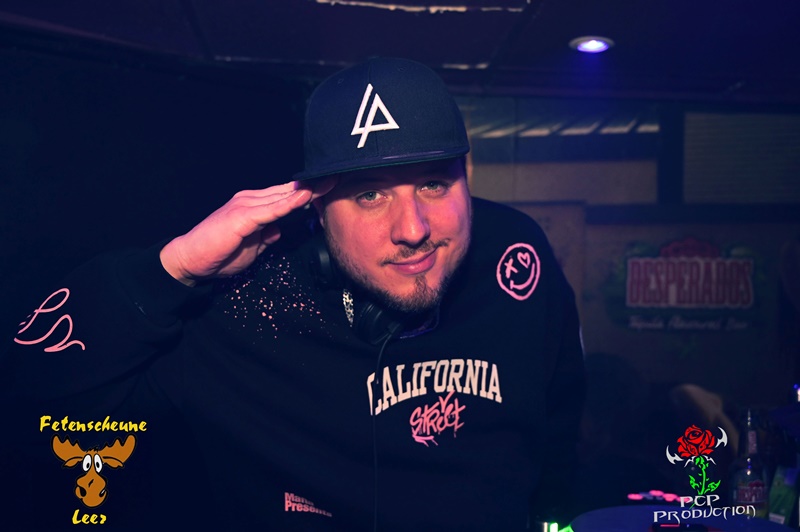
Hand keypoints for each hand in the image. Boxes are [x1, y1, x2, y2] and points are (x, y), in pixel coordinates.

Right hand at [160, 178, 335, 285]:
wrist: (190, 260)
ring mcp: (244, 206)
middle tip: (336, 178)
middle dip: (313, 186)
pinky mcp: (240, 217)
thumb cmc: (218, 253)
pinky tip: (303, 198)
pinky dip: (287, 204)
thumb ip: (264, 236)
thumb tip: (278, 231)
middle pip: (287, 191)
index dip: (307, 192)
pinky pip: (269, 210)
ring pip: (281, 197)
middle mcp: (250, 201)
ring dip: (305, 191)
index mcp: (253, 206)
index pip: (285, 196)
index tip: (328, 187)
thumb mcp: (251, 246)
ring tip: (328, 184)